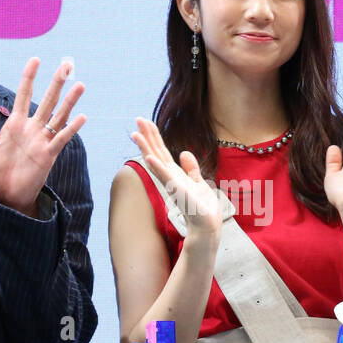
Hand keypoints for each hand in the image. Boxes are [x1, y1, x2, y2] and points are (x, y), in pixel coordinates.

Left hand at [0, 58, 85, 215]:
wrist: (1, 198)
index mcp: (14, 125)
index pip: (24, 95)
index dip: (29, 77)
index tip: (35, 60)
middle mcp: (31, 130)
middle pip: (47, 100)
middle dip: (57, 82)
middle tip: (67, 64)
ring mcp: (41, 142)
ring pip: (58, 116)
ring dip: (69, 101)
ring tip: (79, 84)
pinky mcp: (47, 156)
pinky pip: (61, 139)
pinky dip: (71, 128)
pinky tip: (81, 116)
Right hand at [131, 118, 222, 242]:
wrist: (206, 224)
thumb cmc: (202, 207)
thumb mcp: (198, 181)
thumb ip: (191, 168)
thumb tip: (183, 152)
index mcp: (175, 173)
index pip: (161, 151)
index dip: (154, 136)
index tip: (145, 122)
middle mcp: (170, 177)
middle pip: (155, 152)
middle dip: (147, 136)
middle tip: (137, 118)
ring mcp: (171, 183)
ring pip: (156, 161)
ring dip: (146, 147)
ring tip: (135, 133)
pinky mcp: (176, 191)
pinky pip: (164, 177)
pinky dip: (156, 167)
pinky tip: (149, 157)